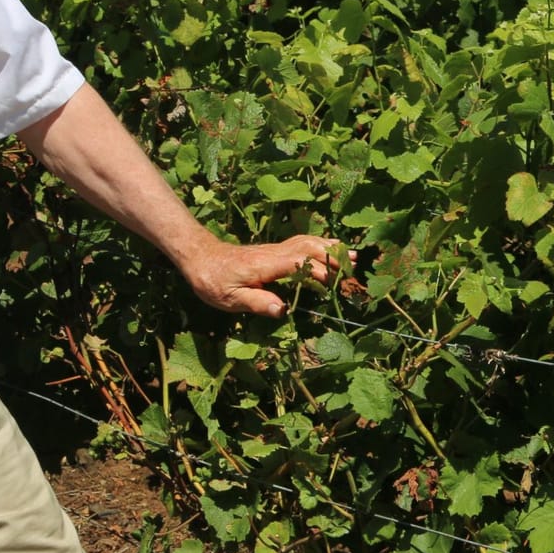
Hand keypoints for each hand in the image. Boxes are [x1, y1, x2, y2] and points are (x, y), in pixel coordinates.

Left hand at [178, 234, 351, 316]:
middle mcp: (273, 253)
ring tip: (350, 253)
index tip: (332, 281)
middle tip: (353, 264)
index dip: (317, 270)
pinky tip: (328, 247)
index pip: (298, 262)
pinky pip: (300, 244)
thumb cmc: (212, 281)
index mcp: (265, 265)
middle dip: (331, 255)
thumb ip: (257, 302)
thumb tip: (283, 310)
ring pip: (306, 242)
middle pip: (307, 247)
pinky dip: (318, 244)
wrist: (199, 258)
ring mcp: (274, 250)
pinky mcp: (273, 251)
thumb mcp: (230, 298)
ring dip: (328, 247)